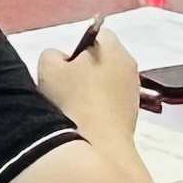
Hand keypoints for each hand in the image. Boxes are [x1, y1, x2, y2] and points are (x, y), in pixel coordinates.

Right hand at [36, 32, 144, 146]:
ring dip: (91, 91)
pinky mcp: (132, 116)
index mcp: (114, 49)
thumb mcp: (49, 68)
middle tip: (64, 87)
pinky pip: (111, 104)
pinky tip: (85, 122)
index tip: (64, 66)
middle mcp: (130, 67)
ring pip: (107, 84)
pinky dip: (98, 109)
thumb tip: (64, 62)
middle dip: (84, 69)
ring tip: (73, 108)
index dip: (77, 46)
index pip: (97, 34)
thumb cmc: (73, 101)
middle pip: (103, 60)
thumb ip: (53, 55)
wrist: (97, 148)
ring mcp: (134, 93)